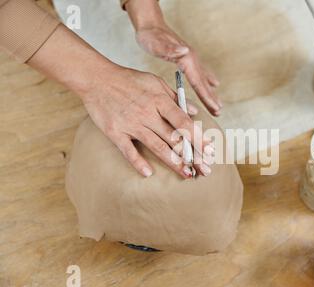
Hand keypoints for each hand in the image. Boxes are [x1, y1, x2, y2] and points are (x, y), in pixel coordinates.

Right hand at [81, 67, 213, 177]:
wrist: (96, 78)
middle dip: (192, 155)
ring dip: (173, 162)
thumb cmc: (128, 80)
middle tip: (205, 170)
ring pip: (157, 146)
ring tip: (187, 174)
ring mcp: (131, 124)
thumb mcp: (155, 82)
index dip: (198, 138)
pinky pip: (128, 150)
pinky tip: (148, 174)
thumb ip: (175, 97)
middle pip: (174, 138)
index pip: (184, 123)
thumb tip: (194, 112)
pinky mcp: (115, 132)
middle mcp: (147, 114)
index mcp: (159, 101)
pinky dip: (138, 162)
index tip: (210, 150)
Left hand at [124, 0, 221, 115]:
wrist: (150, 24)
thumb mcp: (156, 43)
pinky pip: (201, 73)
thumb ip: (169, 48)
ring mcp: (192, 58)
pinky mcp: (188, 58)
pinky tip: (214, 84)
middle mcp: (192, 59)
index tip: (215, 108)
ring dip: (211, 92)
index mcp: (186, 59)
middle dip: (211, 98)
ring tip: (218, 105)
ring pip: (204, 79)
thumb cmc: (150, 36)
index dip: (207, 96)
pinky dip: (208, 81)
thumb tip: (184, 50)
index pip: (198, 82)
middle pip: (204, 83)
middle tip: (219, 113)